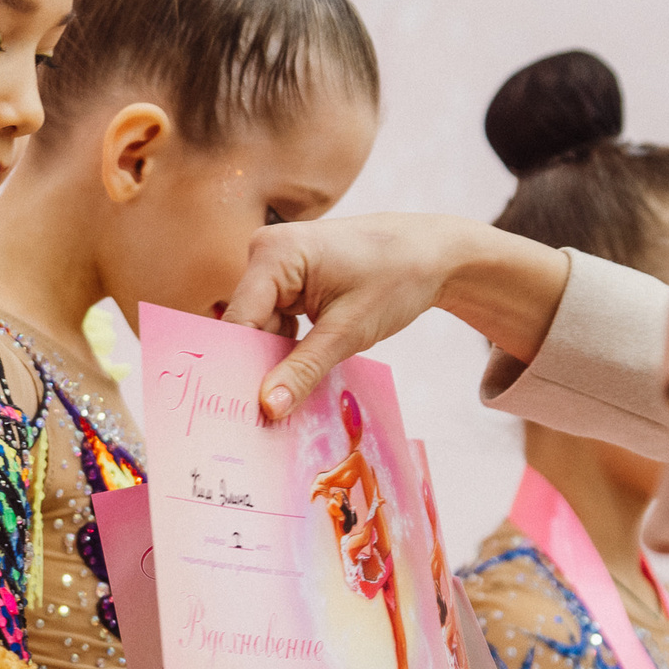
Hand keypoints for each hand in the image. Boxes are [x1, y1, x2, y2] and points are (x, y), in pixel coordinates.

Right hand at [224, 215, 567, 419]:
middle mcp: (265, 253)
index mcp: (273, 254)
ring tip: (285, 398)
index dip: (237, 366)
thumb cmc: (397, 278)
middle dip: (257, 366)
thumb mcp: (348, 331)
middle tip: (264, 415)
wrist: (432, 253)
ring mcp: (276, 266)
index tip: (239, 412)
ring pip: (260, 328)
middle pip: (246, 325)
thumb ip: (302, 370)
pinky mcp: (289, 280)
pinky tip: (298, 374)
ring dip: (273, 360)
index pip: (239, 321)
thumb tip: (267, 408)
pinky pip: (275, 321)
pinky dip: (287, 348)